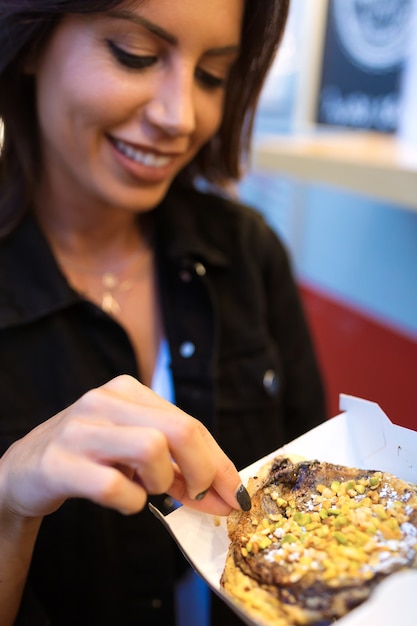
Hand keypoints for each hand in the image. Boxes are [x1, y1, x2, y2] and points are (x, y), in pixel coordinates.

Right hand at [0, 375, 249, 519]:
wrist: (24, 469)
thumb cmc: (89, 456)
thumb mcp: (133, 448)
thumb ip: (175, 462)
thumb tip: (223, 491)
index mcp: (128, 390)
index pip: (190, 423)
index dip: (218, 462)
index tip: (233, 494)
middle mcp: (105, 401)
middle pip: (180, 429)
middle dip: (203, 471)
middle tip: (200, 499)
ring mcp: (81, 429)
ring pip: (151, 448)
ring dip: (160, 482)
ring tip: (146, 489)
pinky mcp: (60, 463)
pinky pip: (113, 487)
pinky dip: (129, 502)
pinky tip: (123, 499)